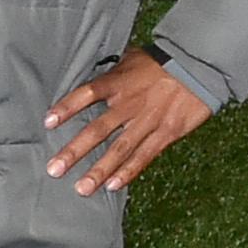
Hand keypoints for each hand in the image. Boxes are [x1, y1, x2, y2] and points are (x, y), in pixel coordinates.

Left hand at [44, 49, 211, 193]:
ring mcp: (148, 121)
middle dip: (74, 151)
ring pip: (119, 149)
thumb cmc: (164, 61)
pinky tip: (113, 186)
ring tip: (81, 188)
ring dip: (99, 170)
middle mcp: (129, 104)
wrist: (200, 66)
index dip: (67, 108)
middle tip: (54, 169)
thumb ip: (112, 72)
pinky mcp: (166, 133)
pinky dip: (129, 172)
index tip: (48, 122)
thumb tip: (94, 75)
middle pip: (97, 130)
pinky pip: (144, 156)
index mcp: (118, 83)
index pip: (86, 94)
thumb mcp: (133, 58)